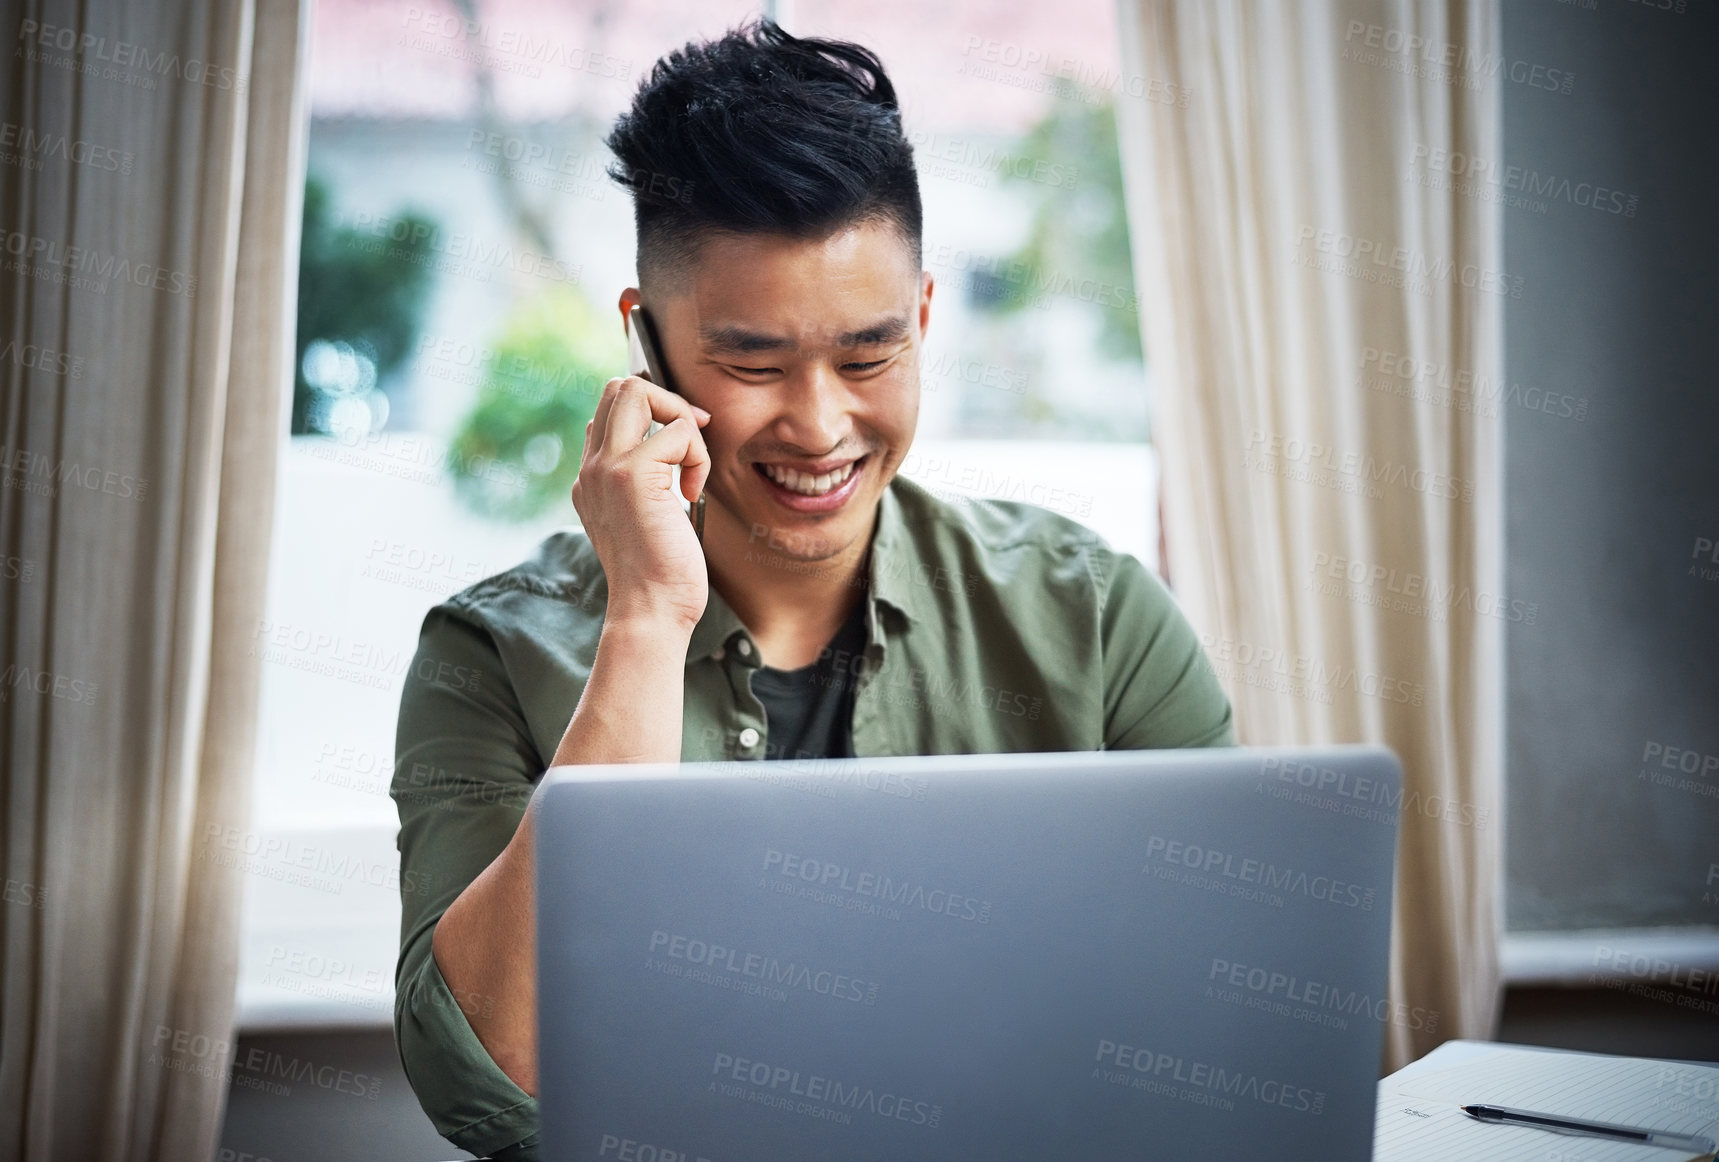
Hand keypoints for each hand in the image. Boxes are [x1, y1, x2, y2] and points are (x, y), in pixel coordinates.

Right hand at [570, 376, 712, 630]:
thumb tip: (673, 444)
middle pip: (621, 386)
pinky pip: (679, 430)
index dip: (656, 414)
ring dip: (682, 421)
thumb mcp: (647, 519)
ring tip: (691, 469)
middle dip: (669, 403)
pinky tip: (692, 495)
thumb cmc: (660, 575)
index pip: (612, 408)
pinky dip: (698, 457)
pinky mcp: (632, 473)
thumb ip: (647, 482)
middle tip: (692, 443)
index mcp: (592, 476)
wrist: (650, 611)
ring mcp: (607, 466)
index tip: (684, 449)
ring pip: (638, 390)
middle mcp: (592, 466)